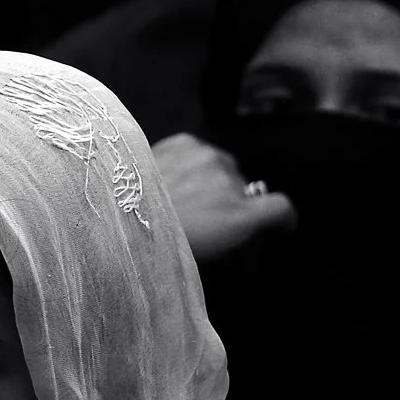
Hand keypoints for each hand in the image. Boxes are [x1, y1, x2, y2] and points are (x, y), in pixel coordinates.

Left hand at [153, 132, 296, 262]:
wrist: (115, 214)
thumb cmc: (161, 243)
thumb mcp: (210, 256)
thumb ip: (239, 245)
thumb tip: (250, 244)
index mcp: (240, 215)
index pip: (282, 208)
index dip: (284, 220)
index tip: (280, 227)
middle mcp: (229, 181)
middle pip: (248, 189)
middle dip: (237, 203)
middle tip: (213, 221)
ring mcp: (208, 157)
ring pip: (226, 168)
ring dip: (215, 181)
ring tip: (188, 198)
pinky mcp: (186, 142)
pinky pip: (203, 151)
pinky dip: (196, 164)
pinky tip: (177, 179)